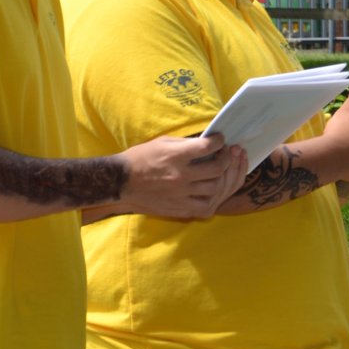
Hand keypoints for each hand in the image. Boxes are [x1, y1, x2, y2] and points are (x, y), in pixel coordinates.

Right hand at [120, 132, 248, 218]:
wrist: (121, 182)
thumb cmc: (140, 159)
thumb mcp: (162, 143)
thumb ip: (186, 143)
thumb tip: (207, 142)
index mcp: (175, 156)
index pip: (207, 147)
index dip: (219, 141)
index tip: (220, 140)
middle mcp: (180, 176)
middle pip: (217, 169)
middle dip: (227, 159)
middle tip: (227, 154)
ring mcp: (181, 194)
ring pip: (215, 188)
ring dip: (222, 178)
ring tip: (221, 172)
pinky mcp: (180, 208)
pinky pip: (206, 207)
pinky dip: (213, 199)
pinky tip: (212, 191)